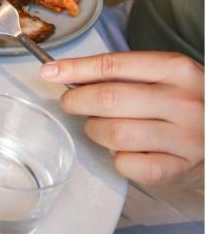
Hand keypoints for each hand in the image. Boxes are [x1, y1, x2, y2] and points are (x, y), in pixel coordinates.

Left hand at [40, 51, 203, 186]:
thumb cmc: (184, 102)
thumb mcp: (164, 77)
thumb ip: (122, 74)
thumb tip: (62, 73)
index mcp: (176, 69)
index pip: (113, 65)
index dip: (75, 69)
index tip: (49, 72)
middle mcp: (183, 101)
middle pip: (108, 99)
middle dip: (77, 101)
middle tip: (70, 103)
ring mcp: (184, 137)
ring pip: (114, 133)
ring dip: (95, 130)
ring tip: (100, 127)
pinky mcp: (180, 168)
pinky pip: (129, 165)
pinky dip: (118, 159)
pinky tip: (125, 151)